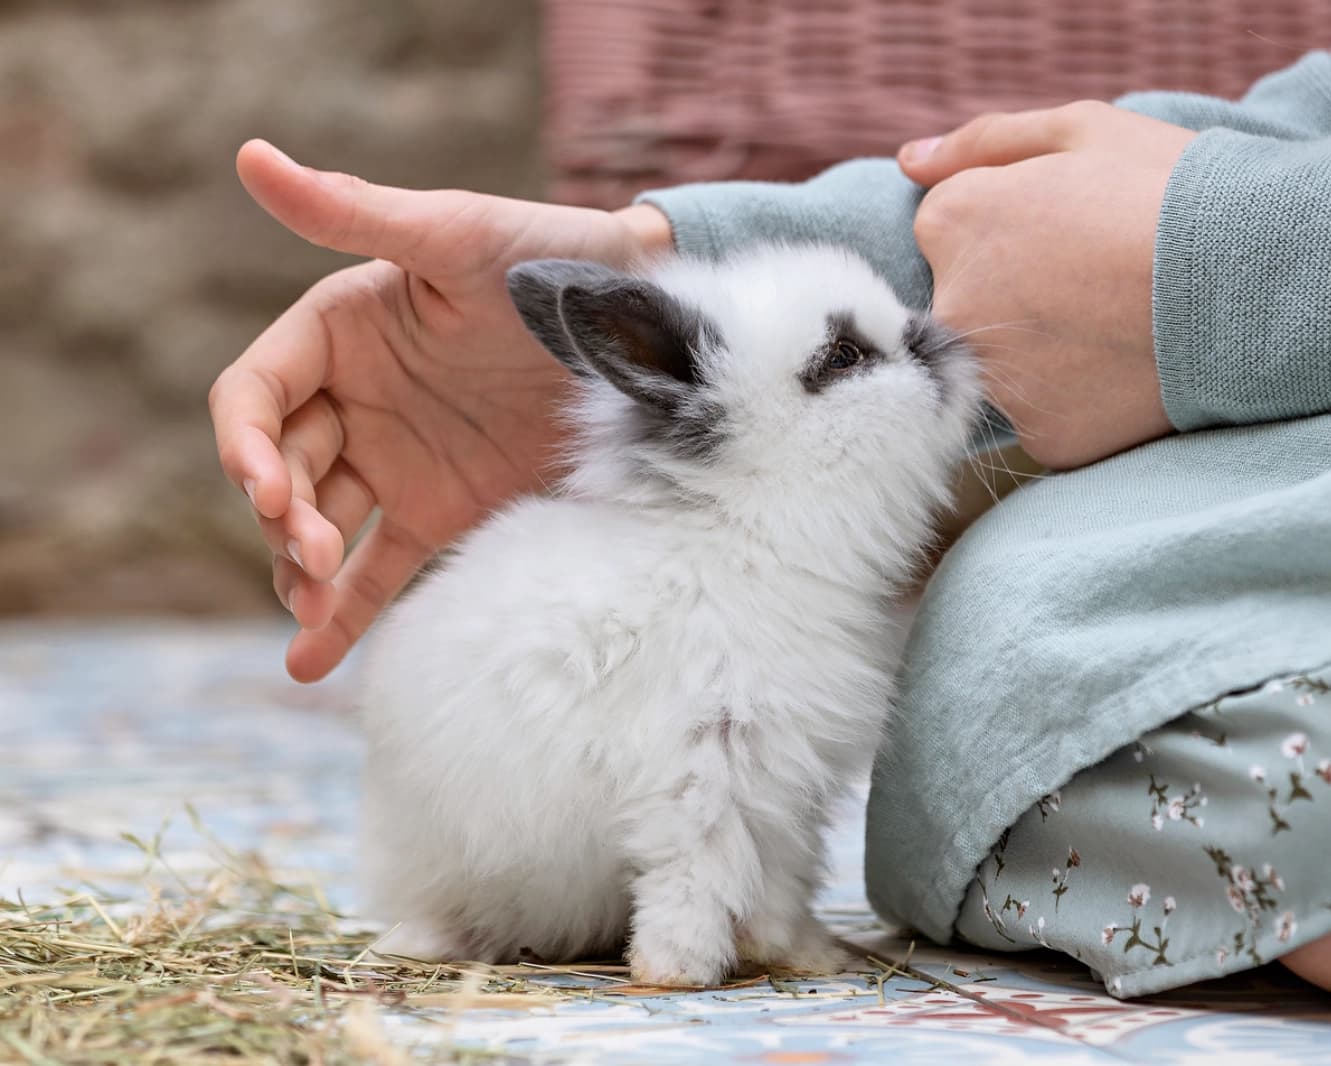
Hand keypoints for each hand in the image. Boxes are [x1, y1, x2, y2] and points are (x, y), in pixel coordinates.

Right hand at [211, 140, 671, 680]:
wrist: (646, 325)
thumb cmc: (554, 258)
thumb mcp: (456, 237)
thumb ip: (356, 214)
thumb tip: (250, 157)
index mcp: (340, 331)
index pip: (254, 395)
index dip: (242, 444)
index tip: (265, 488)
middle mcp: (357, 399)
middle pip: (280, 469)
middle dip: (280, 517)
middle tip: (313, 556)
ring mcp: (397, 460)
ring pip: (318, 527)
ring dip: (300, 572)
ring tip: (310, 613)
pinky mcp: (443, 509)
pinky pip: (381, 568)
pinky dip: (347, 614)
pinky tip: (311, 663)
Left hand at [898, 102, 1194, 468]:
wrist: (1258, 281)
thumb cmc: (1172, 192)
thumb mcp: (1083, 132)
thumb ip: (983, 144)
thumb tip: (911, 164)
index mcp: (954, 225)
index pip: (948, 231)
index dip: (1013, 222)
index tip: (1071, 226)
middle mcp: (955, 308)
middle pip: (970, 302)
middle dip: (1022, 290)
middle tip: (1100, 279)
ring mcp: (998, 382)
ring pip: (1010, 366)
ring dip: (1052, 349)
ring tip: (1122, 322)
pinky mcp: (1043, 437)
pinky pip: (1051, 416)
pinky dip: (1085, 399)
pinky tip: (1131, 368)